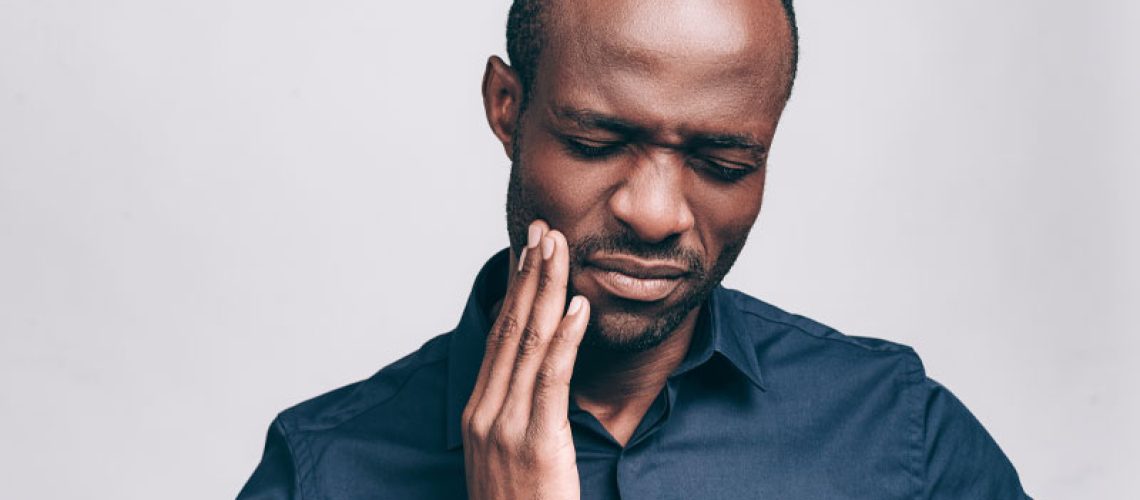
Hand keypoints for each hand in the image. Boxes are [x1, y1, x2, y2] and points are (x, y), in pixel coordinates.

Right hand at [461, 220, 588, 499]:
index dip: (515, 290)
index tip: (528, 252)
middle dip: (528, 275)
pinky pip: (551, 379)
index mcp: (480, 412)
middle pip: (510, 328)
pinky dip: (566, 338)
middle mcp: (486, 411)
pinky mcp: (535, 442)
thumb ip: (520, 418)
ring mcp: (505, 425)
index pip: (499, 336)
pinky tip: (579, 306)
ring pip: (528, 343)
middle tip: (543, 230)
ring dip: (546, 290)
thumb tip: (539, 382)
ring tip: (560, 249)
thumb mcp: (510, 460)